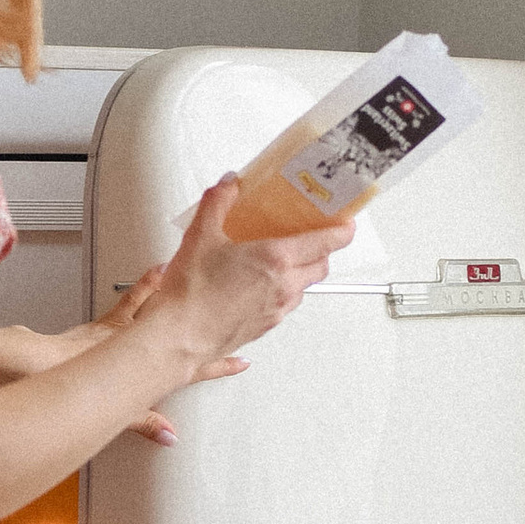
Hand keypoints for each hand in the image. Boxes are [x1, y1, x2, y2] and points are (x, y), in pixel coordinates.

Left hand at [85, 263, 241, 445]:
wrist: (51, 363)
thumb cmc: (85, 386)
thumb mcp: (123, 411)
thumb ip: (149, 422)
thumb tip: (170, 436)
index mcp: (155, 369)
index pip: (198, 368)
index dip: (222, 365)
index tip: (242, 359)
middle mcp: (149, 343)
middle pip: (188, 330)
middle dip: (212, 321)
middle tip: (234, 307)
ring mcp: (132, 327)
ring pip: (165, 306)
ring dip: (183, 293)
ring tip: (205, 281)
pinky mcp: (112, 318)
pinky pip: (135, 295)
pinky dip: (148, 281)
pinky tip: (158, 269)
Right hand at [139, 180, 351, 376]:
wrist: (178, 337)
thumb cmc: (191, 293)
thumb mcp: (201, 235)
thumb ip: (218, 203)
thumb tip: (229, 185)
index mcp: (276, 259)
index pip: (326, 242)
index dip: (341, 232)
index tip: (346, 224)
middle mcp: (284, 286)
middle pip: (321, 267)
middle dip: (321, 252)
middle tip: (311, 239)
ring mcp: (277, 310)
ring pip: (303, 289)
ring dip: (300, 274)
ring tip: (279, 262)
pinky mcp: (264, 328)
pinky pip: (284, 307)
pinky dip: (281, 294)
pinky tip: (259, 288)